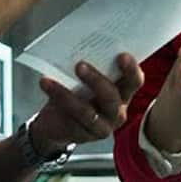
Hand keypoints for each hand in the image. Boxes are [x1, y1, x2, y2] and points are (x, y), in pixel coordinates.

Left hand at [28, 53, 143, 154]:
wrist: (56, 122)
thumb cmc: (77, 91)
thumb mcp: (86, 78)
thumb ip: (91, 65)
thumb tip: (81, 44)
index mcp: (124, 92)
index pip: (134, 81)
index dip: (131, 69)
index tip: (121, 55)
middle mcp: (118, 110)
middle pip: (111, 96)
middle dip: (96, 80)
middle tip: (80, 65)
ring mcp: (103, 127)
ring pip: (88, 112)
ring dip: (67, 95)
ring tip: (49, 80)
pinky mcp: (85, 136)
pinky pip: (70, 120)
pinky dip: (56, 100)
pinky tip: (46, 86)